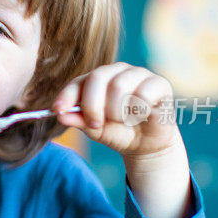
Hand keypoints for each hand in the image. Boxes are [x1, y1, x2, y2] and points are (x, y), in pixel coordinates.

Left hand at [52, 62, 181, 157]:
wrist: (146, 145)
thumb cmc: (117, 132)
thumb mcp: (94, 129)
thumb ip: (79, 120)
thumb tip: (60, 115)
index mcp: (96, 80)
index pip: (78, 82)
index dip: (67, 96)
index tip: (58, 111)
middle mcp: (116, 72)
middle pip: (97, 77)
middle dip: (92, 105)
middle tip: (96, 125)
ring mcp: (138, 74)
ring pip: (119, 85)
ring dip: (116, 112)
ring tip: (122, 121)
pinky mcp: (159, 83)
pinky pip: (143, 93)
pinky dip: (138, 110)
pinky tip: (141, 116)